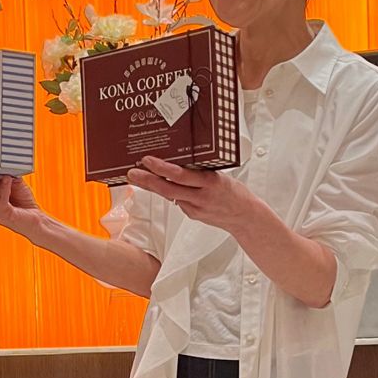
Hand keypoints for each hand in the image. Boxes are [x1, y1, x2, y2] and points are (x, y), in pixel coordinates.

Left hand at [126, 156, 264, 236]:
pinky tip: (158, 186)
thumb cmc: (235, 193)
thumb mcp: (220, 176)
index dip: (162, 168)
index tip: (148, 160)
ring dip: (152, 186)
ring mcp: (196, 209)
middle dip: (148, 180)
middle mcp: (201, 198)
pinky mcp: (193, 215)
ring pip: (169, 196)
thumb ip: (200, 171)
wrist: (245, 217)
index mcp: (210, 183)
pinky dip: (167, 193)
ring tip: (137, 177)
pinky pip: (177, 202)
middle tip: (132, 172)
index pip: (181, 175)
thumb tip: (179, 161)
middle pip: (169, 189)